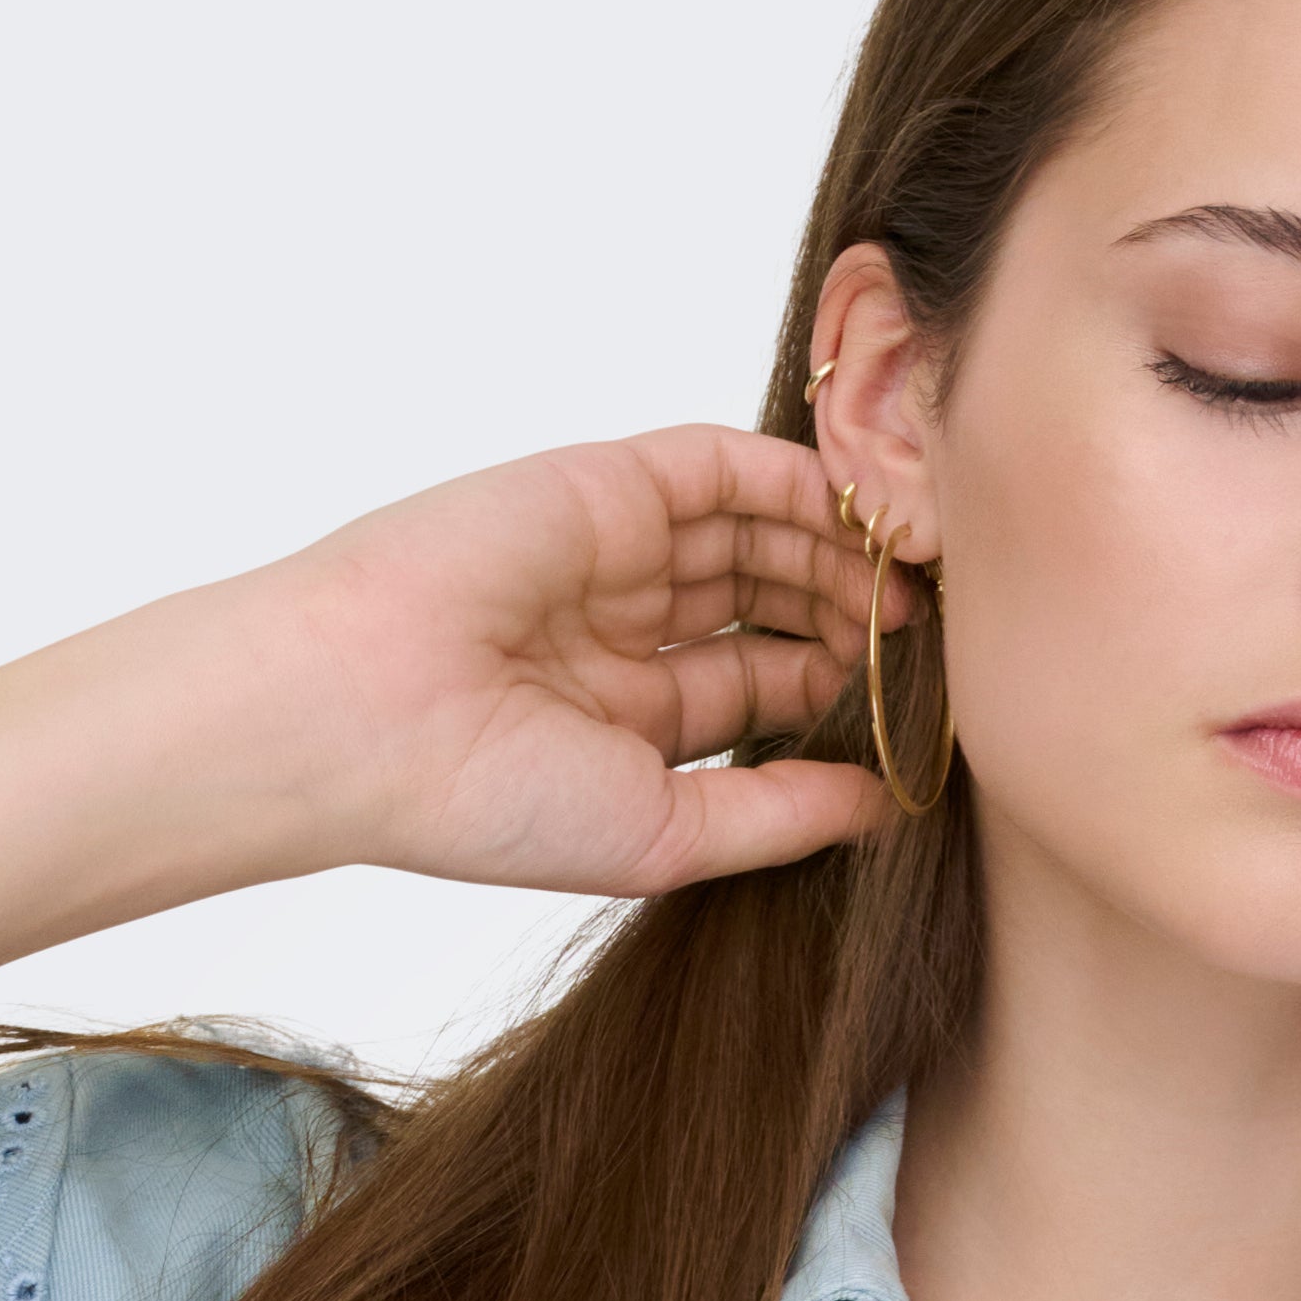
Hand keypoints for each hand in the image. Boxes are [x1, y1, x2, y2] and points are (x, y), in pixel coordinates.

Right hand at [268, 427, 904, 896]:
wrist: (366, 716)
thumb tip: (887, 805)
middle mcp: (627, 628)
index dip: (841, 680)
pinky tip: (862, 510)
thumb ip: (779, 815)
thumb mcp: (667, 835)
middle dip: (852, 606)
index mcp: (631, 718)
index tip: (920, 697)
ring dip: (839, 544)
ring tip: (917, 572)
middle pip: (771, 598)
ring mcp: (616, 551)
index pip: (764, 682)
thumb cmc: (489, 800)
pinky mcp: (605, 484)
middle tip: (934, 625)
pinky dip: (796, 479)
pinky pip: (721, 465)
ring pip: (757, 529)